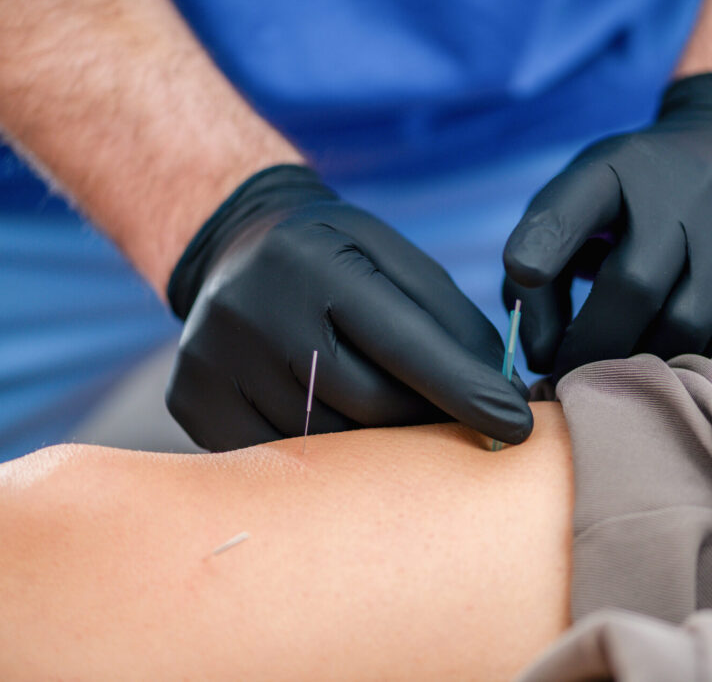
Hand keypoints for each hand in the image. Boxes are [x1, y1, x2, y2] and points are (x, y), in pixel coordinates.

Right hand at [166, 165, 531, 450]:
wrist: (234, 250)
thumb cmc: (338, 258)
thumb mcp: (396, 260)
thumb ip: (452, 321)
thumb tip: (506, 394)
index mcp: (314, 262)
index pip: (405, 345)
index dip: (467, 392)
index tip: (518, 427)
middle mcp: (255, 311)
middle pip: (370, 405)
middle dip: (424, 418)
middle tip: (446, 419)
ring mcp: (215, 361)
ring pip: (329, 442)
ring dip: (376, 444)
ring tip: (388, 421)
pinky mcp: (193, 402)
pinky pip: (280, 460)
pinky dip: (322, 458)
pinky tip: (332, 425)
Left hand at [503, 73, 711, 376]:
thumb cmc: (639, 205)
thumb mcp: (582, 215)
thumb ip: (541, 280)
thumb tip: (539, 356)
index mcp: (617, 170)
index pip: (575, 203)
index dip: (546, 241)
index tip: (526, 273)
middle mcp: (685, 189)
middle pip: (634, 286)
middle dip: (593, 346)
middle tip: (573, 376)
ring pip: (686, 325)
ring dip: (646, 362)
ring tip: (626, 370)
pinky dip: (699, 362)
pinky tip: (680, 358)